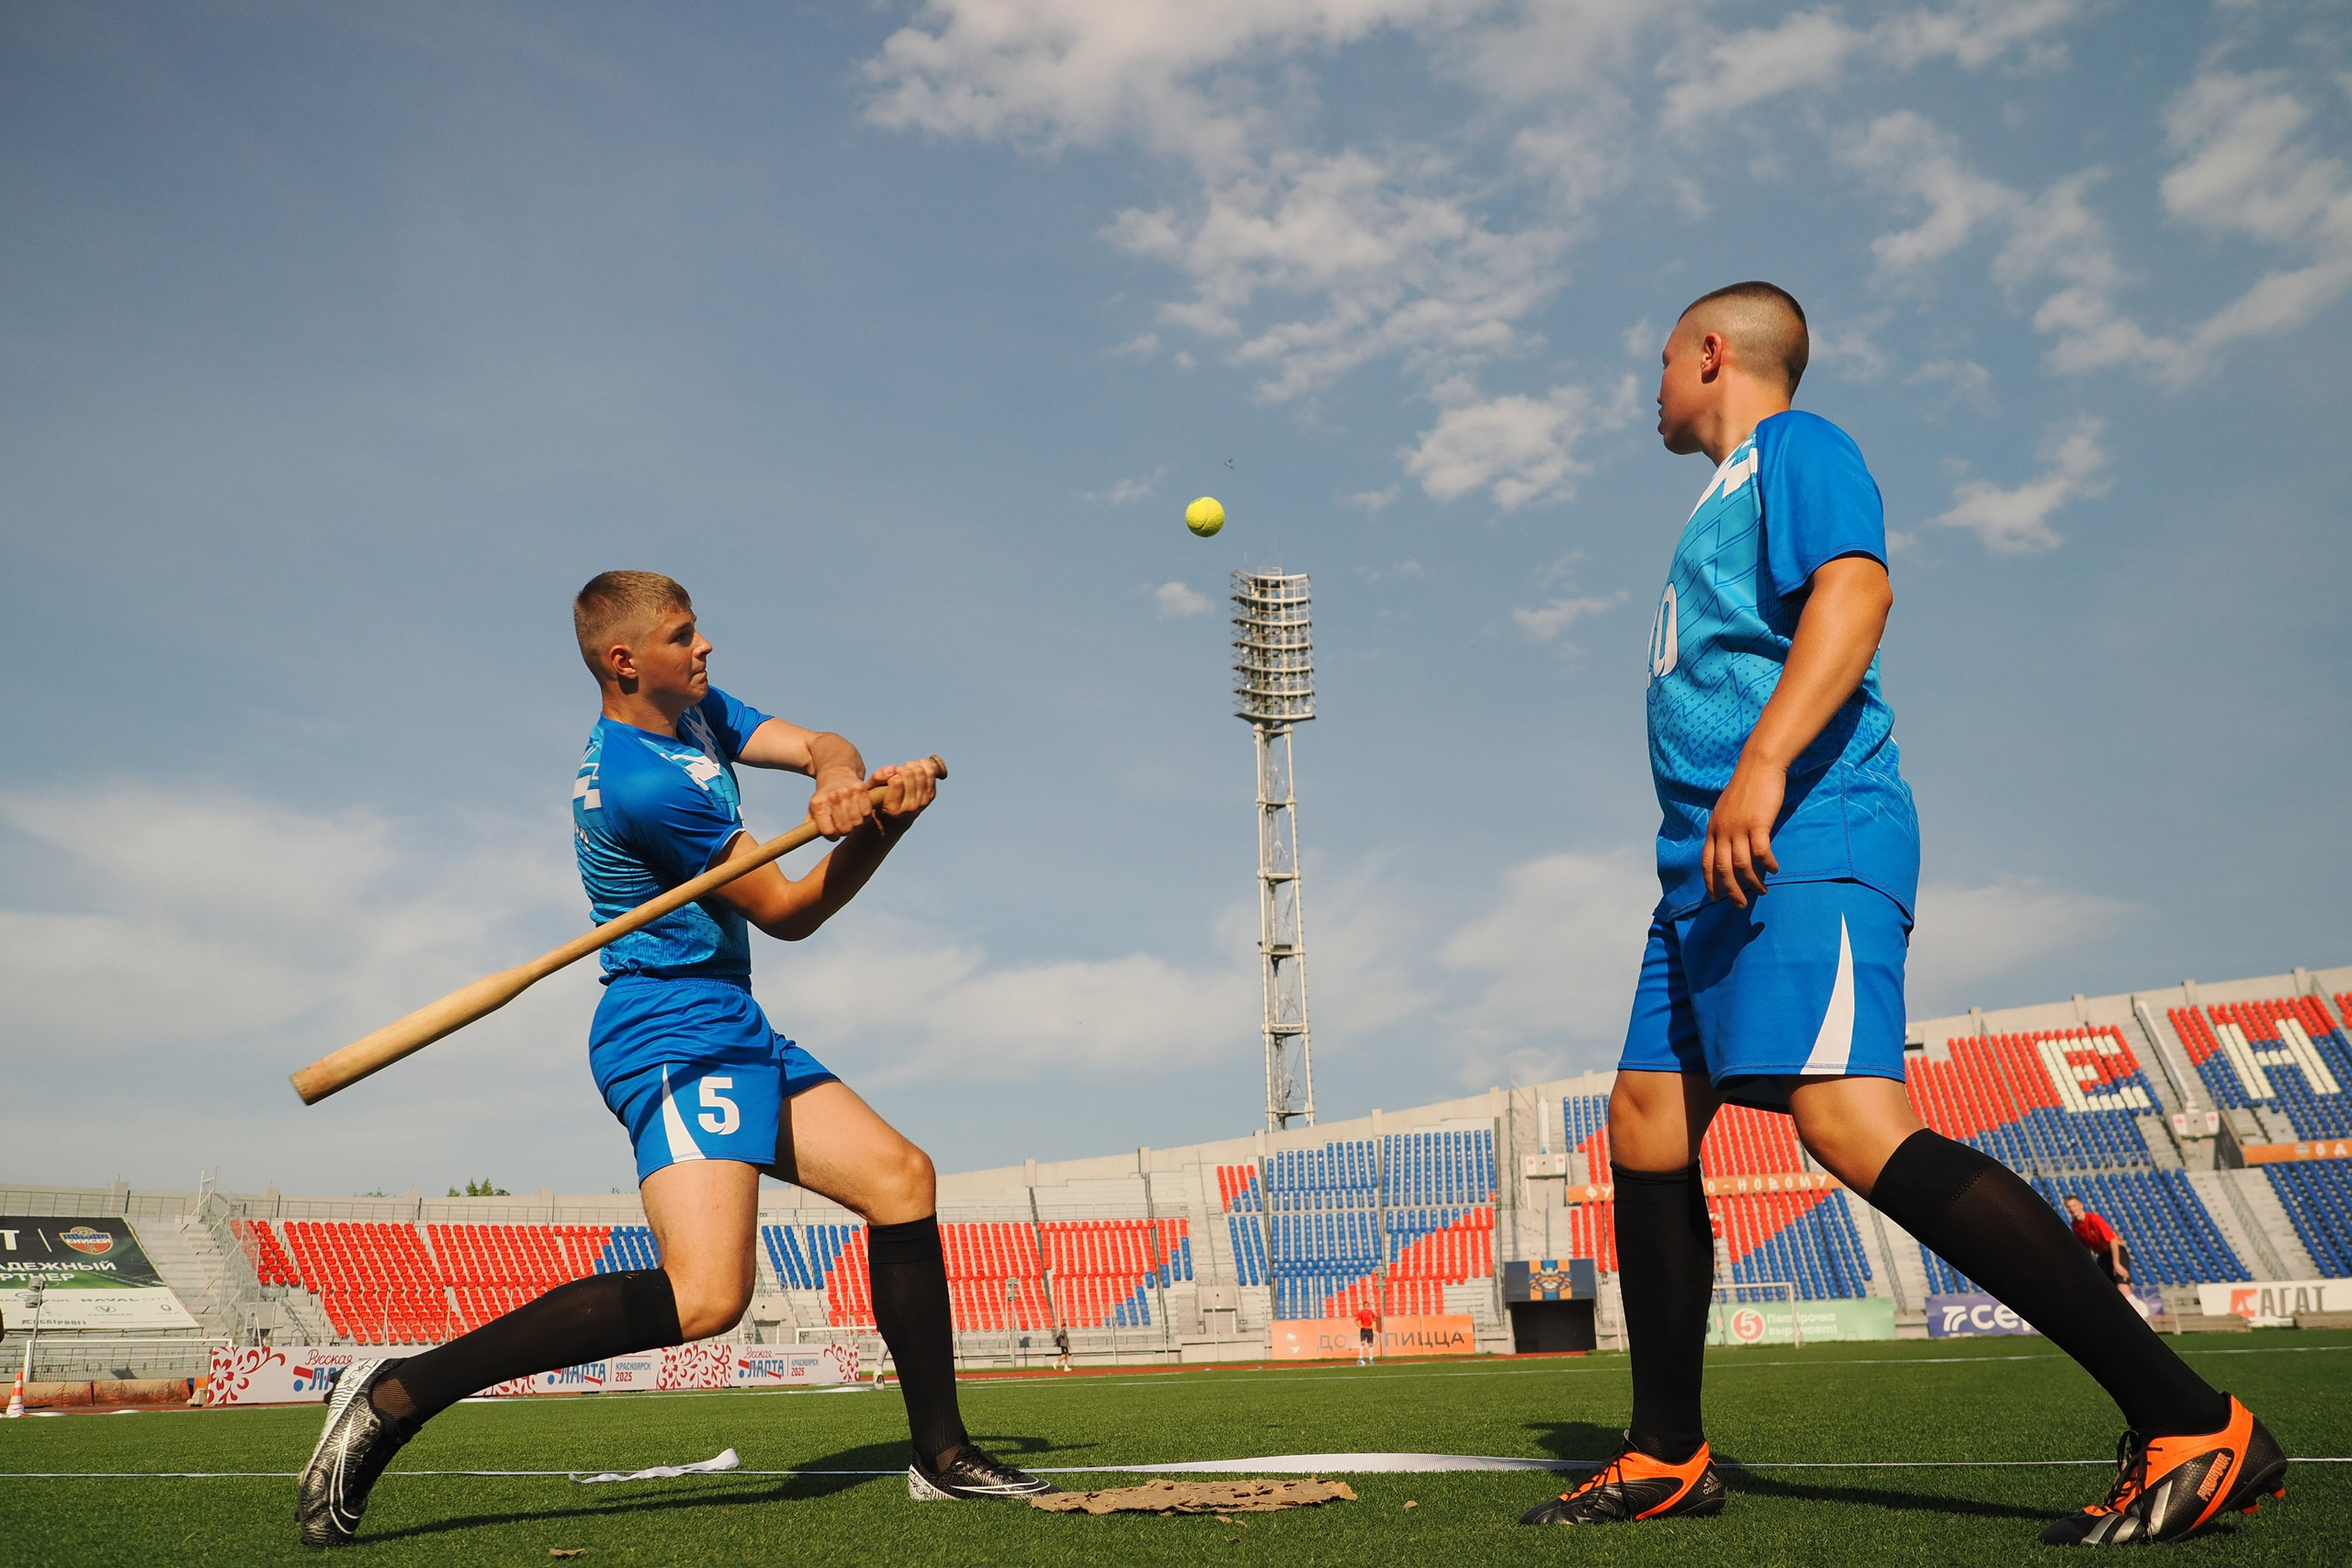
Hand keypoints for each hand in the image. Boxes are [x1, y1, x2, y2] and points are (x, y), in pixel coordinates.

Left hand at [806, 768, 874, 839]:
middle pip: (845, 829)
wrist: (837, 772)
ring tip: (852, 819)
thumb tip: (805, 835)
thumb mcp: (813, 808)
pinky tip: (859, 812)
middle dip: (845, 831)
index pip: (829, 832)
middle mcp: (832, 796)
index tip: (833, 834)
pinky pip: (867, 813)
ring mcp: (848, 792)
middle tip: (844, 825)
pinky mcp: (861, 789)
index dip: (832, 836)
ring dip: (856, 824)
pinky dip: (865, 816)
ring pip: (857, 822)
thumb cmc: (825, 796)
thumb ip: (810, 823)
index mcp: (818, 803)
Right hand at [870, 757, 939, 828]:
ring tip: (906, 769)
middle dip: (901, 769)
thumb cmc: (882, 799)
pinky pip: (931, 773)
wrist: (897, 815)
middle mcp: (910, 808)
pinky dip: (924, 764)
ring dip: (912, 766)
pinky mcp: (931, 796)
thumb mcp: (873, 790)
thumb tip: (892, 769)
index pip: (897, 781)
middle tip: (898, 772)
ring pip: (920, 772)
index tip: (890, 776)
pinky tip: (917, 765)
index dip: (893, 774)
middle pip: (908, 774)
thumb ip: (877, 778)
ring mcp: (922, 802)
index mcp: (893, 809)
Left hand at [1703, 753, 1783, 906]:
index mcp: (1713, 829)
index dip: (1710, 883)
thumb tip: (1730, 847)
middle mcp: (1723, 831)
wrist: (1758, 766)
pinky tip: (1775, 870)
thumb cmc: (1746, 788)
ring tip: (1762, 890)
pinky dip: (1767, 864)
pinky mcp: (1758, 824)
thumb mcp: (1727, 810)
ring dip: (1752, 881)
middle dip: (1731, 890)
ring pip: (1741, 864)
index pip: (1707, 862)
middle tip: (1741, 905)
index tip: (1715, 898)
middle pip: (1723, 868)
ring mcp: (1739, 828)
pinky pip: (1761, 852)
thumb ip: (1726, 829)